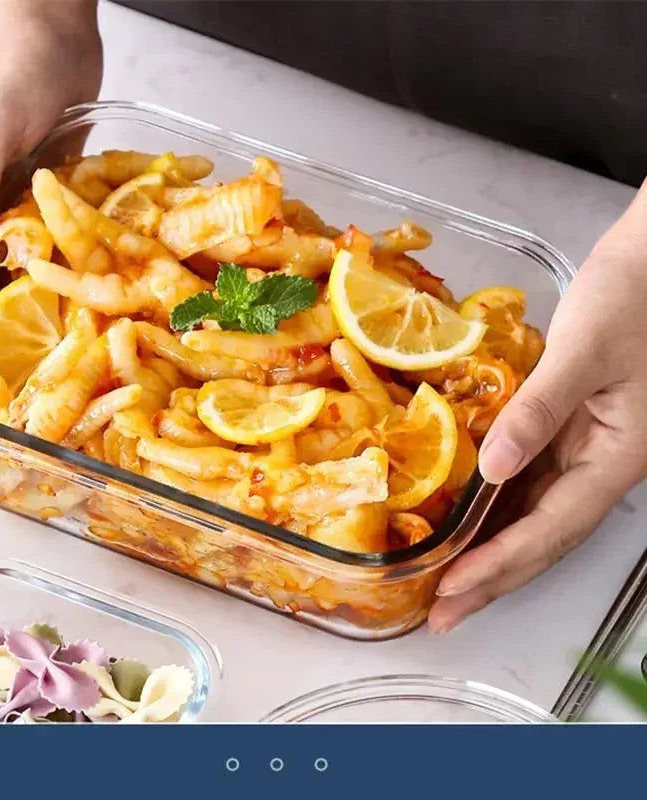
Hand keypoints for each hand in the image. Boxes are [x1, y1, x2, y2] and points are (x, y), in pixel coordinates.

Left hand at [429, 181, 646, 632]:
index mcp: (617, 457)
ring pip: (536, 516)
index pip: (551, 530)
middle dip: (492, 580)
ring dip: (491, 551)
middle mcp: (603, 465)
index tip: (453, 592)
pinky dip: (496, 509)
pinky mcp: (569, 429)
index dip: (501, 565)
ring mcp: (588, 450)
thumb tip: (495, 472)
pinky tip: (465, 522)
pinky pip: (531, 481)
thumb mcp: (584, 350)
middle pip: (543, 538)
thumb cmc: (632, 295)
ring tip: (445, 584)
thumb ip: (539, 411)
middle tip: (440, 614)